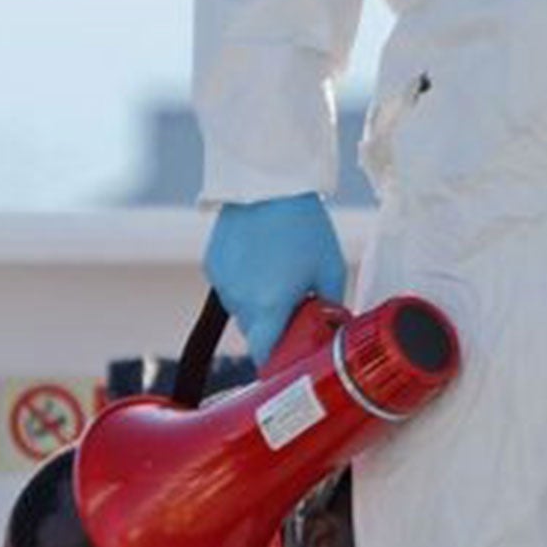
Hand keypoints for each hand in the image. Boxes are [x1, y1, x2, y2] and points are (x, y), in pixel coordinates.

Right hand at [203, 193, 346, 364]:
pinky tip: (258, 258)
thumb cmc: (303, 224)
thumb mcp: (330, 266)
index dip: (276, 363)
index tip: (288, 360)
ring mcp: (223, 284)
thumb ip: (331, 304)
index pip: (264, 356)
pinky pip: (229, 287)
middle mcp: (240, 302)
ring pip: (241, 311)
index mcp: (269, 307)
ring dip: (257, 304)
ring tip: (276, 273)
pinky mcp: (213, 266)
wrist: (267, 183)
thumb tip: (334, 325)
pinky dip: (243, 282)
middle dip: (273, 327)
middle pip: (254, 334)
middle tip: (294, 305)